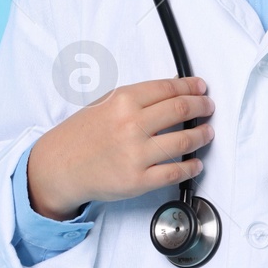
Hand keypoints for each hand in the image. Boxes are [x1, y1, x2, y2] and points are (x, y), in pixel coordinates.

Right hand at [27, 76, 213, 220]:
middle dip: (201, 107)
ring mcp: (136, 154)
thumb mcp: (105, 104)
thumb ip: (137, 98)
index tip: (200, 88)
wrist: (59, 167)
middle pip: (181, 110)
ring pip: (183, 141)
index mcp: (123, 101)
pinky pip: (174, 172)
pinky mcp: (138, 180)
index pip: (168, 89)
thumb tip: (172, 91)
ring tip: (206, 132)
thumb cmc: (81, 135)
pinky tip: (196, 163)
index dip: (190, 87)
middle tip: (208, 107)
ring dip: (202, 135)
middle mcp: (131, 125)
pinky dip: (191, 167)